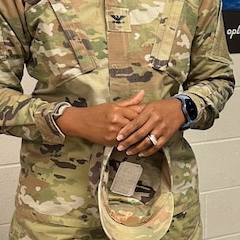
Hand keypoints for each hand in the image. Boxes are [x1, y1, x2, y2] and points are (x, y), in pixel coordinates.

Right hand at [57, 93, 182, 154]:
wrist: (80, 122)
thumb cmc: (97, 112)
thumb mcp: (113, 105)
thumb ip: (130, 102)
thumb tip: (143, 93)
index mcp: (118, 110)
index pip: (137, 114)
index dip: (147, 117)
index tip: (156, 119)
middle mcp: (116, 120)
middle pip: (136, 126)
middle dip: (146, 129)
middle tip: (158, 131)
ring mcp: (113, 132)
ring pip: (131, 137)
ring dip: (140, 140)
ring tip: (151, 141)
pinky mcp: (109, 141)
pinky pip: (123, 144)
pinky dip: (130, 145)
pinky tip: (138, 146)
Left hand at [115, 96, 184, 155]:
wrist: (180, 109)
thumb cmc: (163, 106)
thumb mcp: (149, 104)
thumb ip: (136, 109)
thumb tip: (123, 113)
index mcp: (149, 111)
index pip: (135, 123)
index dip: (126, 131)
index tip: (118, 137)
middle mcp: (155, 120)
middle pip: (140, 134)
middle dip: (129, 142)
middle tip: (120, 147)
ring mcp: (162, 129)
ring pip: (147, 141)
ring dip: (137, 148)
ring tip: (128, 152)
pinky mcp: (167, 136)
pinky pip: (157, 146)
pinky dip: (148, 151)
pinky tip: (141, 153)